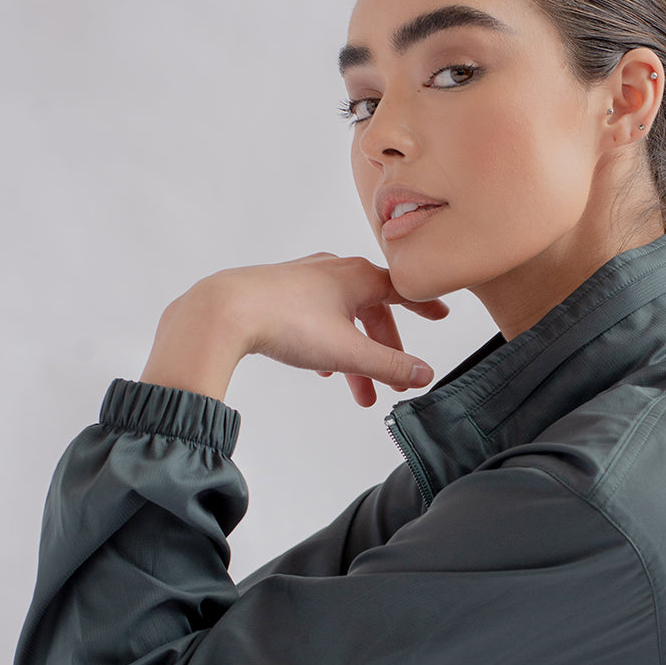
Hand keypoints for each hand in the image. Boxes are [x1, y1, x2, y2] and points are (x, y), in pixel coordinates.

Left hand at [142, 253, 448, 405]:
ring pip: (344, 320)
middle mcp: (334, 271)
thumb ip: (390, 366)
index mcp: (358, 277)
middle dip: (386, 352)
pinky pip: (318, 319)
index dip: (424, 306)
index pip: (403, 290)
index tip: (440, 316)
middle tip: (393, 383)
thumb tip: (425, 375)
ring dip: (356, 357)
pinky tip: (321, 370)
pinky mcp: (281, 292)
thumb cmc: (287, 322)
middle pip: (373, 312)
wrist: (225, 311)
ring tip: (358, 393)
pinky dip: (329, 344)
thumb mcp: (348, 352)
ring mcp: (305, 279)